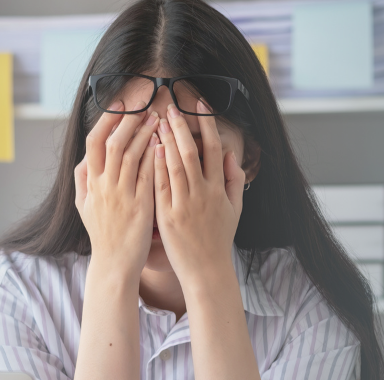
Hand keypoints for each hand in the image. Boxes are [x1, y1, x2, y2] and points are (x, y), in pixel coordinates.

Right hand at [74, 100, 159, 280]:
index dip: (107, 120)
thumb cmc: (103, 233)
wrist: (114, 263)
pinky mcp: (140, 206)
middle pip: (114, 143)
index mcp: (90, 183)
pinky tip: (165, 144)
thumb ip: (82, 180)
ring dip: (145, 133)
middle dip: (129, 120)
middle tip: (143, 104)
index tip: (120, 104)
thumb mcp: (83, 205)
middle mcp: (104, 186)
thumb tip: (84, 158)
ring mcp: (122, 196)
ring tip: (158, 118)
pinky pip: (149, 174)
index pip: (94, 142)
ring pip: (133, 155)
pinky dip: (155, 156)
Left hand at [154, 101, 245, 285]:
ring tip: (157, 121)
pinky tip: (149, 149)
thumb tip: (230, 155)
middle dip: (181, 127)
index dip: (207, 125)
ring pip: (174, 166)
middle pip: (191, 152)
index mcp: (219, 190)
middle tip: (171, 107)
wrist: (207, 271)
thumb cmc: (219, 240)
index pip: (214, 149)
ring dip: (165, 141)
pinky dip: (155, 165)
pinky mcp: (167, 217)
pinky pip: (160, 186)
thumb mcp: (234, 209)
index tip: (199, 105)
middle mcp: (202, 195)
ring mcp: (184, 205)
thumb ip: (234, 180)